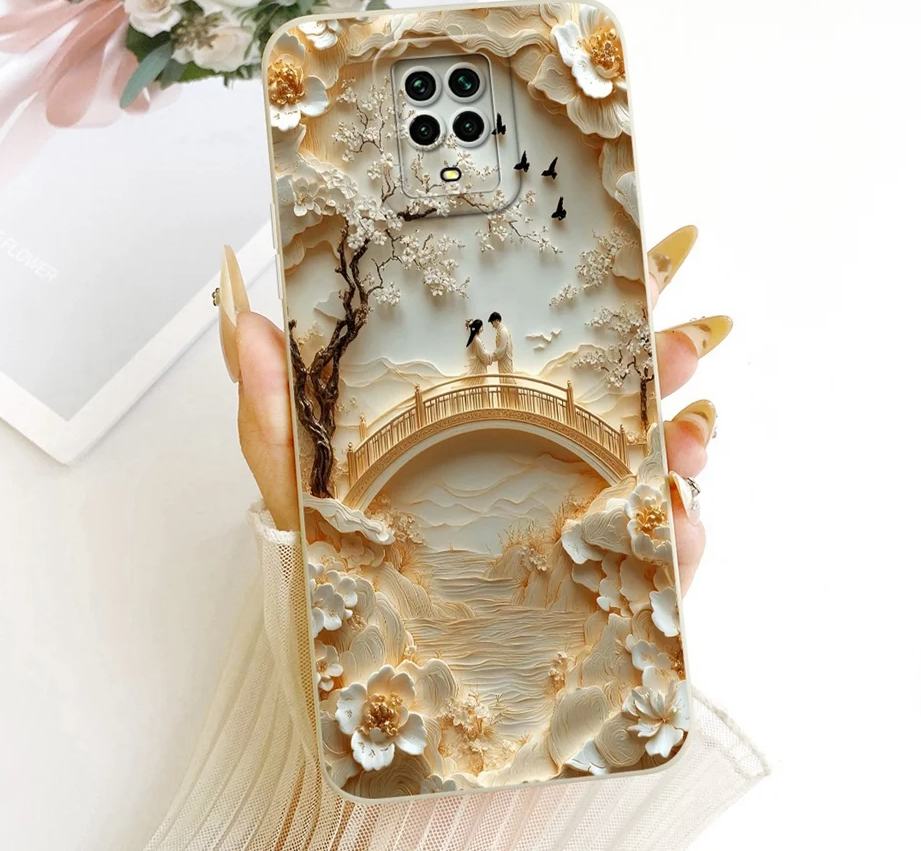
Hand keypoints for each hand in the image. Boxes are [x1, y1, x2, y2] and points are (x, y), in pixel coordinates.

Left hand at [218, 226, 730, 590]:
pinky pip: (652, 556)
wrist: (359, 667)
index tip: (633, 268)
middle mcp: (531, 456)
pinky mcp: (595, 583)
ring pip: (650, 465)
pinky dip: (682, 539)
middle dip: (660, 358)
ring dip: (683, 440)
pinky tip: (681, 525)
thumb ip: (272, 410)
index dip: (595, 303)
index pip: (544, 344)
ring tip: (689, 435)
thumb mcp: (297, 482)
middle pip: (618, 393)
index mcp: (473, 416)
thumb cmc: (331, 564)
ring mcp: (569, 516)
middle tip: (678, 339)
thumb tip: (246, 322)